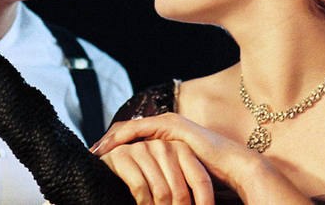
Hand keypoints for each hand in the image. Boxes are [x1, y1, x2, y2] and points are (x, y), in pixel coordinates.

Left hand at [93, 114, 308, 203]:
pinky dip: (125, 136)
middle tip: (88, 153)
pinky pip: (142, 128)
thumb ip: (160, 182)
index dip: (113, 152)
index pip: (133, 143)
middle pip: (128, 133)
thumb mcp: (175, 182)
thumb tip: (144, 197)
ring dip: (111, 139)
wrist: (236, 171)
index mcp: (164, 141)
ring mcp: (169, 125)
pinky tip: (111, 145)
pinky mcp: (174, 126)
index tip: (95, 163)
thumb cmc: (209, 183)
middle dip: (107, 143)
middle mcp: (165, 130)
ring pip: (132, 129)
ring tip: (95, 150)